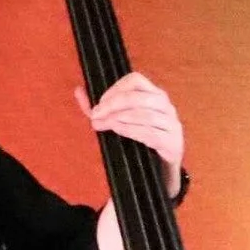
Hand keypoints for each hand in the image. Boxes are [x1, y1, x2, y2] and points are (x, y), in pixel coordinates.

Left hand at [77, 72, 182, 195]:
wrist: (161, 169)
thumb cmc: (138, 141)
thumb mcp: (118, 122)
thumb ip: (99, 109)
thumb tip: (78, 91)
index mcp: (153, 96)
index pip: (135, 80)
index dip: (115, 89)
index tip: (99, 103)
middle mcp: (165, 106)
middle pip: (138, 96)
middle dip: (112, 105)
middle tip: (95, 116)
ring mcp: (171, 124)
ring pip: (145, 114)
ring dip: (118, 117)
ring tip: (101, 124)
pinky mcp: (172, 143)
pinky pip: (150, 133)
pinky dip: (130, 129)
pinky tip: (117, 130)